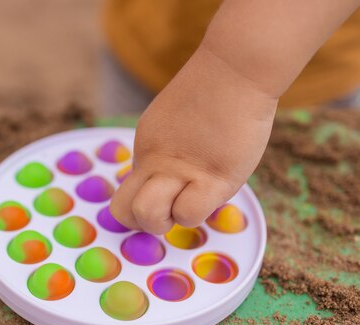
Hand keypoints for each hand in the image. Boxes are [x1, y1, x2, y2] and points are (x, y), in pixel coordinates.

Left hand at [110, 46, 277, 233]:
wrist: (236, 67)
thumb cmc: (216, 89)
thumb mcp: (176, 120)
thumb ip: (167, 148)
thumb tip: (171, 180)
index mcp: (145, 148)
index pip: (124, 194)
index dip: (139, 208)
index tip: (164, 200)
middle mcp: (153, 161)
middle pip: (122, 210)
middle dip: (143, 221)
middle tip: (171, 208)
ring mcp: (179, 170)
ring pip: (148, 216)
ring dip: (167, 221)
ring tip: (191, 200)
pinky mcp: (213, 177)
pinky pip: (188, 214)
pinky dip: (195, 213)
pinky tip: (211, 192)